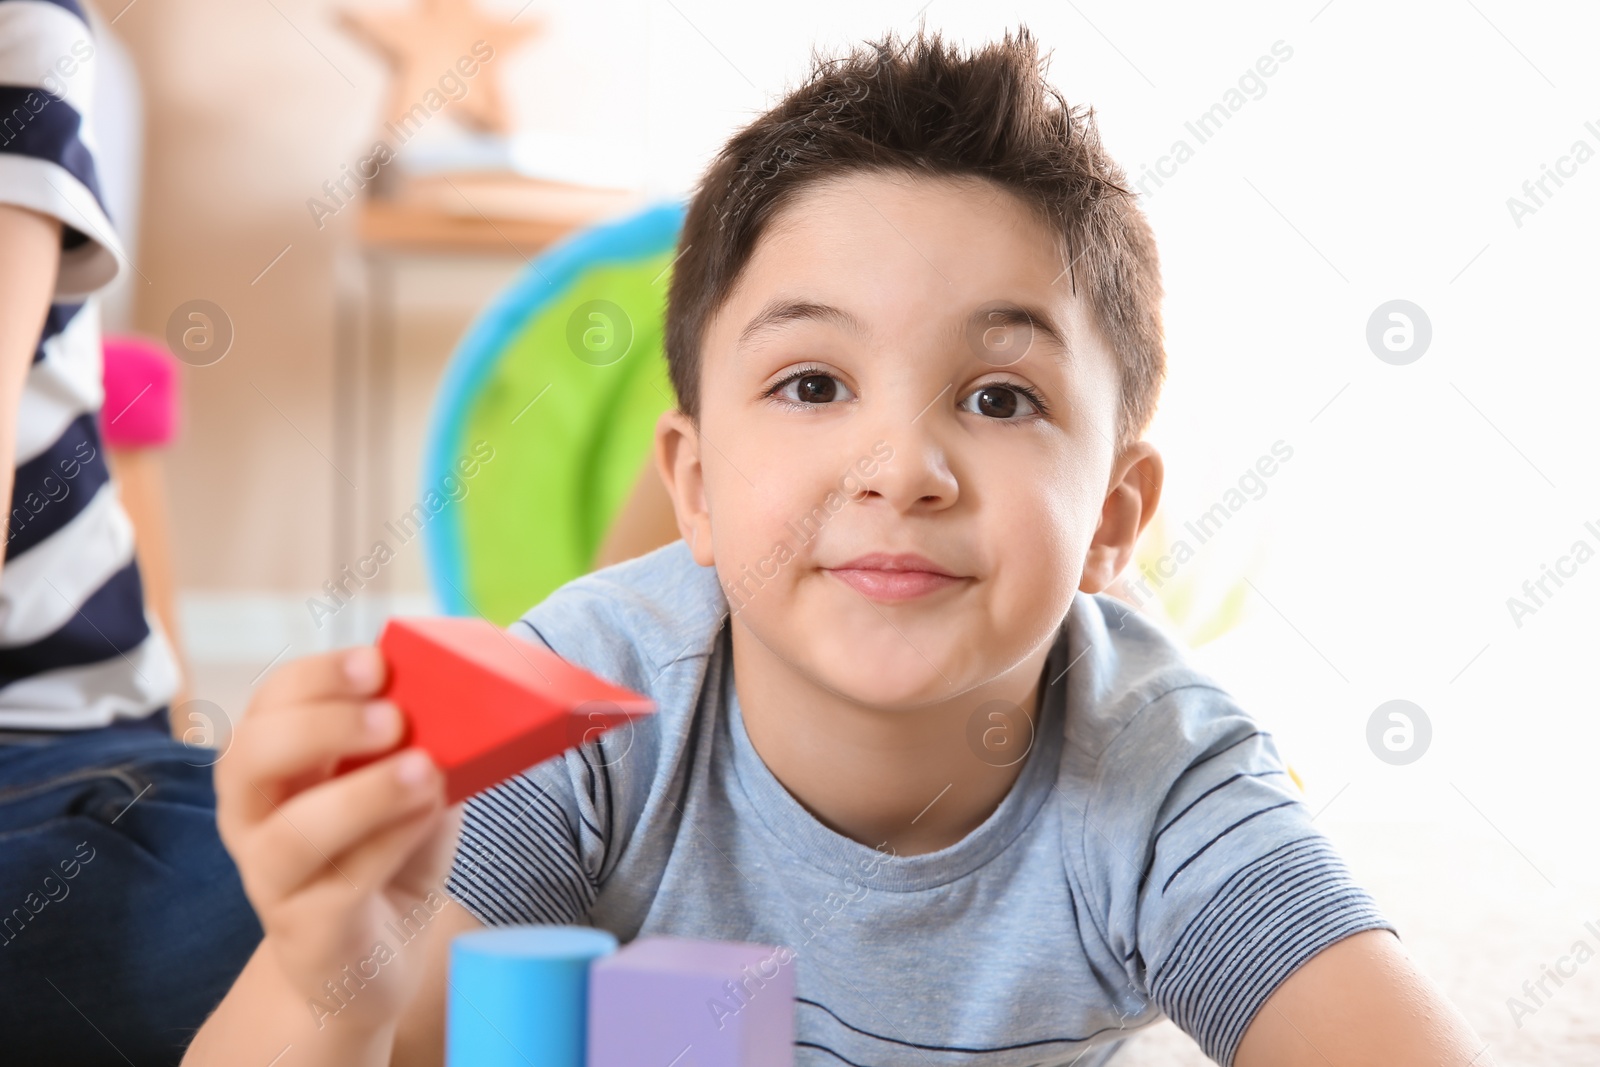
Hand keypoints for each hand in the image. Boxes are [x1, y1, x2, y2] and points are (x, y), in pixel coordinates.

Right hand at [215, 647, 460, 1033]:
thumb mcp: (408, 782)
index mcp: (274, 761)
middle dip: (323, 725)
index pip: (271, 701)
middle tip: (394, 716)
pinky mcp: (307, 932)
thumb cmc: (387, 851)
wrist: (374, 957)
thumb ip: (420, 741)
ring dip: (363, 794)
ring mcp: (272, 878)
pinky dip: (389, 843)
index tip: (377, 664)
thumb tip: (460, 699)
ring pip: (292, 832)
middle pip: (251, 757)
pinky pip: (340, 884)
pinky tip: (427, 817)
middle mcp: (254, 815)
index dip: (317, 677)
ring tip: (424, 770)